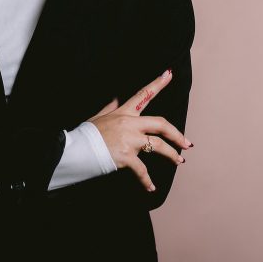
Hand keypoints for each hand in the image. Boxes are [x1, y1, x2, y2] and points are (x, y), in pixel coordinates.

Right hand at [86, 69, 192, 191]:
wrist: (76, 150)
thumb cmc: (85, 135)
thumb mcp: (97, 117)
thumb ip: (110, 107)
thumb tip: (117, 97)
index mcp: (123, 113)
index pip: (142, 95)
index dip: (157, 83)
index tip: (169, 74)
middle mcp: (129, 124)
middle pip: (160, 124)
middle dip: (176, 134)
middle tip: (187, 143)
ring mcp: (129, 140)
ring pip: (158, 146)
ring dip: (171, 155)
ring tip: (179, 161)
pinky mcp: (126, 157)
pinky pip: (142, 170)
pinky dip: (147, 181)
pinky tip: (151, 187)